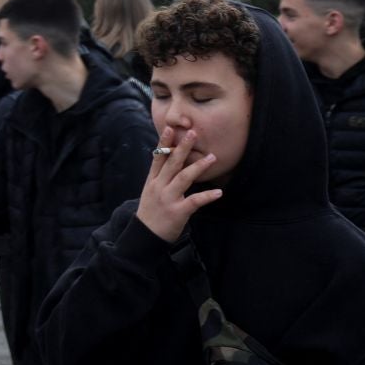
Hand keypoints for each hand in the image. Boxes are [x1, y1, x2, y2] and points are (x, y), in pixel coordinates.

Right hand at [134, 127, 223, 243]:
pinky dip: (207, 196)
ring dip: (199, 166)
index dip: (164, 143)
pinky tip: (218, 192)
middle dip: (183, 147)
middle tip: (194, 134)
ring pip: (184, 178)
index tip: (170, 128)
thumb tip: (167, 162)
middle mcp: (159, 187)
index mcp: (152, 181)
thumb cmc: (151, 213)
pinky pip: (195, 201)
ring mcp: (168, 198)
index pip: (158, 158)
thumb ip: (159, 178)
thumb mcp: (150, 192)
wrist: (145, 235)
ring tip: (212, 158)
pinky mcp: (178, 211)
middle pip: (172, 163)